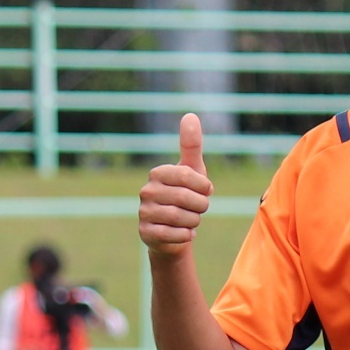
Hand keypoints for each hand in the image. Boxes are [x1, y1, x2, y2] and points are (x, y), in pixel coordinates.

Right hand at [138, 113, 212, 255]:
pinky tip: (184, 232)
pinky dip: (186, 235)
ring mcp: (143, 212)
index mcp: (158, 173)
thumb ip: (191, 144)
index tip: (205, 191)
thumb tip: (190, 115)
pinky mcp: (145, 233)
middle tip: (199, 208)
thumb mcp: (193, 170)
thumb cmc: (187, 195)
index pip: (189, 176)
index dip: (204, 187)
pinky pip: (175, 235)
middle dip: (201, 206)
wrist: (175, 230)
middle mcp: (146, 191)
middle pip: (187, 199)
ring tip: (191, 219)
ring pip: (181, 218)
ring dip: (194, 221)